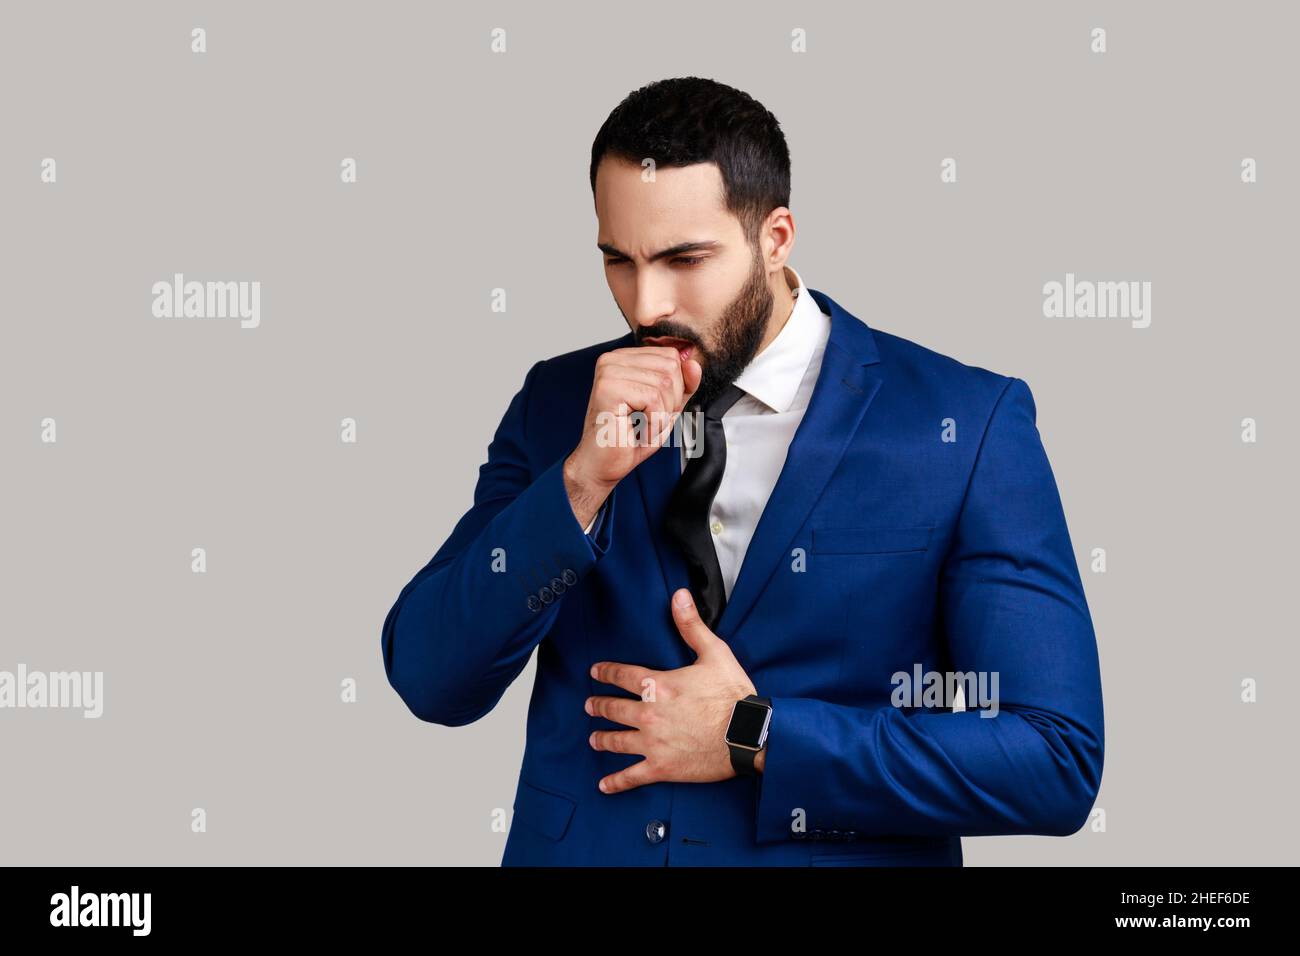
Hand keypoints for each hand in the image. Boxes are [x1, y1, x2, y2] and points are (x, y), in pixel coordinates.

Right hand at [563, 346, 701, 526]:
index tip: (653, 409)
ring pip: (664, 383)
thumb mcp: (667, 408)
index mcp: (624, 358)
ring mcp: (608, 372)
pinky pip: (653, 399)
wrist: (601, 466)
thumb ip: (683, 385)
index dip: (675, 388)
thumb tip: (694, 363)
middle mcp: (613, 359)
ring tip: (642, 426)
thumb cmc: (628, 439)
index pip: (671, 356)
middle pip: (670, 367)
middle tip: (648, 420)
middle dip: (670, 402)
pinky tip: (637, 431)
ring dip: (661, 415)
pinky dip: (653, 423)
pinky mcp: (608, 389)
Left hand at [586, 588, 759, 793]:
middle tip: (589, 705)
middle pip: (614, 709)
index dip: (606, 672)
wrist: (749, 735)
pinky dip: (616, 781)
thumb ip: (691, 625)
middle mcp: (648, 714)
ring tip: (593, 738)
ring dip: (602, 738)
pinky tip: (604, 785)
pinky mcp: (662, 767)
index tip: (594, 672)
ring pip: (617, 740)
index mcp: (658, 685)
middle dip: (599, 705)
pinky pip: (632, 776)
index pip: (622, 675)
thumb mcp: (714, 653)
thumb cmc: (733, 695)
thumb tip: (678, 596)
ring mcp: (652, 743)